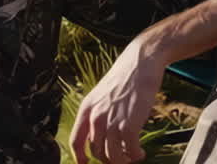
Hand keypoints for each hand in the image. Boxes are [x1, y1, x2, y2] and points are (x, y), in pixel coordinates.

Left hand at [69, 41, 161, 163]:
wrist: (140, 63)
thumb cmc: (125, 77)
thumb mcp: (103, 94)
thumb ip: (100, 113)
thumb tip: (104, 135)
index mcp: (87, 108)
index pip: (76, 141)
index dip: (80, 158)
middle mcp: (96, 116)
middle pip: (97, 152)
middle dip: (110, 159)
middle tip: (122, 158)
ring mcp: (112, 121)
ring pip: (113, 155)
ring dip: (124, 160)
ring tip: (133, 155)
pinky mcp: (129, 124)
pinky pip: (130, 150)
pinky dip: (136, 155)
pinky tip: (141, 152)